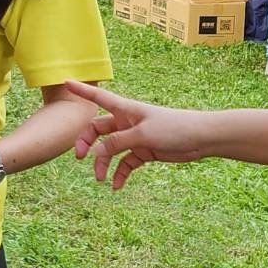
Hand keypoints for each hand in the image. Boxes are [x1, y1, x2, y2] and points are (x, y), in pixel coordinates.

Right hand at [66, 80, 205, 189]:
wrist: (201, 139)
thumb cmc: (173, 128)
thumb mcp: (141, 135)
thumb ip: (116, 143)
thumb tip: (95, 154)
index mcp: (124, 110)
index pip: (98, 98)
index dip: (82, 91)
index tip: (65, 82)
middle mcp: (125, 122)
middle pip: (97, 131)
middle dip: (86, 144)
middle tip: (80, 158)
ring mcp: (133, 137)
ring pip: (109, 150)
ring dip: (103, 164)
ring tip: (101, 179)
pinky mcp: (143, 151)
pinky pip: (125, 163)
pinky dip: (120, 174)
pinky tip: (116, 185)